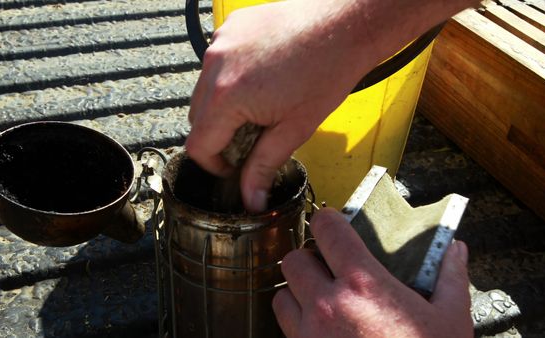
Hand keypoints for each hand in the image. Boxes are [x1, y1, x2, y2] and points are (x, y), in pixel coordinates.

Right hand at [185, 0, 479, 211]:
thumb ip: (264, 167)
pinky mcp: (231, 26)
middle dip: (220, 135)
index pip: (198, 145)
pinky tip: (261, 77)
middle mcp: (214, 65)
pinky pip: (218, 62)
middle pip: (198, 118)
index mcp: (226, 97)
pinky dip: (230, 76)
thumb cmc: (327, 73)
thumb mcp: (294, 129)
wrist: (346, 24)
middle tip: (253, 138)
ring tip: (261, 104)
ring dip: (224, 105)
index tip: (235, 167)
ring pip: (205, 89)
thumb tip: (250, 199)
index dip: (216, 165)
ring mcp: (221, 41)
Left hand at [272, 208, 472, 337]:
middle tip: (328, 269)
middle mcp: (328, 306)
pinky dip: (297, 327)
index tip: (333, 224)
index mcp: (364, 285)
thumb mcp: (450, 319)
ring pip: (281, 297)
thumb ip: (450, 277)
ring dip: (296, 294)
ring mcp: (309, 336)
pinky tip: (322, 332)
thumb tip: (456, 249)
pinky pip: (286, 333)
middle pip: (293, 260)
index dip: (327, 221)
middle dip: (308, 260)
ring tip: (320, 302)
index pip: (327, 229)